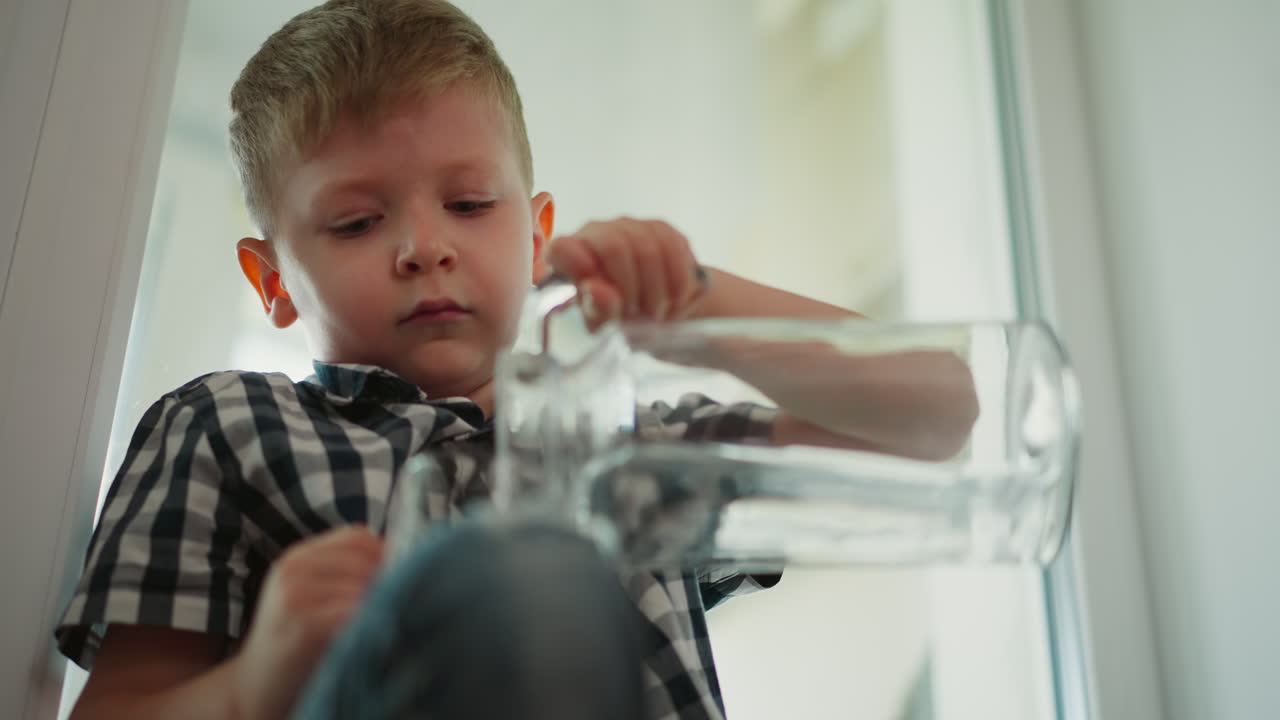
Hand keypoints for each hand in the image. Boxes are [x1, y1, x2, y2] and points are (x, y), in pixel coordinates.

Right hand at [232, 525, 383, 719]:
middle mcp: (294, 569)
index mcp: (298, 557)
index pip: (358, 536)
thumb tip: (404, 557)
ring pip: (366, 584)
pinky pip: (356, 611)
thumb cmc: (296, 645)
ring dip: (383, 603)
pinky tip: (369, 637)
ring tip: (381, 624)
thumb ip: (346, 573)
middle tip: (397, 605)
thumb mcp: (313, 596)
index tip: (399, 577)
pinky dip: (371, 622)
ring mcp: (297, 595)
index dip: (386, 553)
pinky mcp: (305, 624)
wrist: (255, 690)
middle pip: (366, 559)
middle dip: (389, 581)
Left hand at [546, 218, 705, 329]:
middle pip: (614, 246)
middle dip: (630, 287)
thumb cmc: (618, 317)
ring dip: (655, 290)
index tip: (594, 289)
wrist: (657, 312)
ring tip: (653, 312)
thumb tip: (594, 289)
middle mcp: (595, 232)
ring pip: (648, 249)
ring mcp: (630, 227)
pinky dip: (676, 283)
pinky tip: (672, 299)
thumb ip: (598, 309)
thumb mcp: (604, 325)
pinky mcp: (662, 230)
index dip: (577, 264)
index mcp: (569, 256)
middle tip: (634, 313)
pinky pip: (673, 250)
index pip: (562, 248)